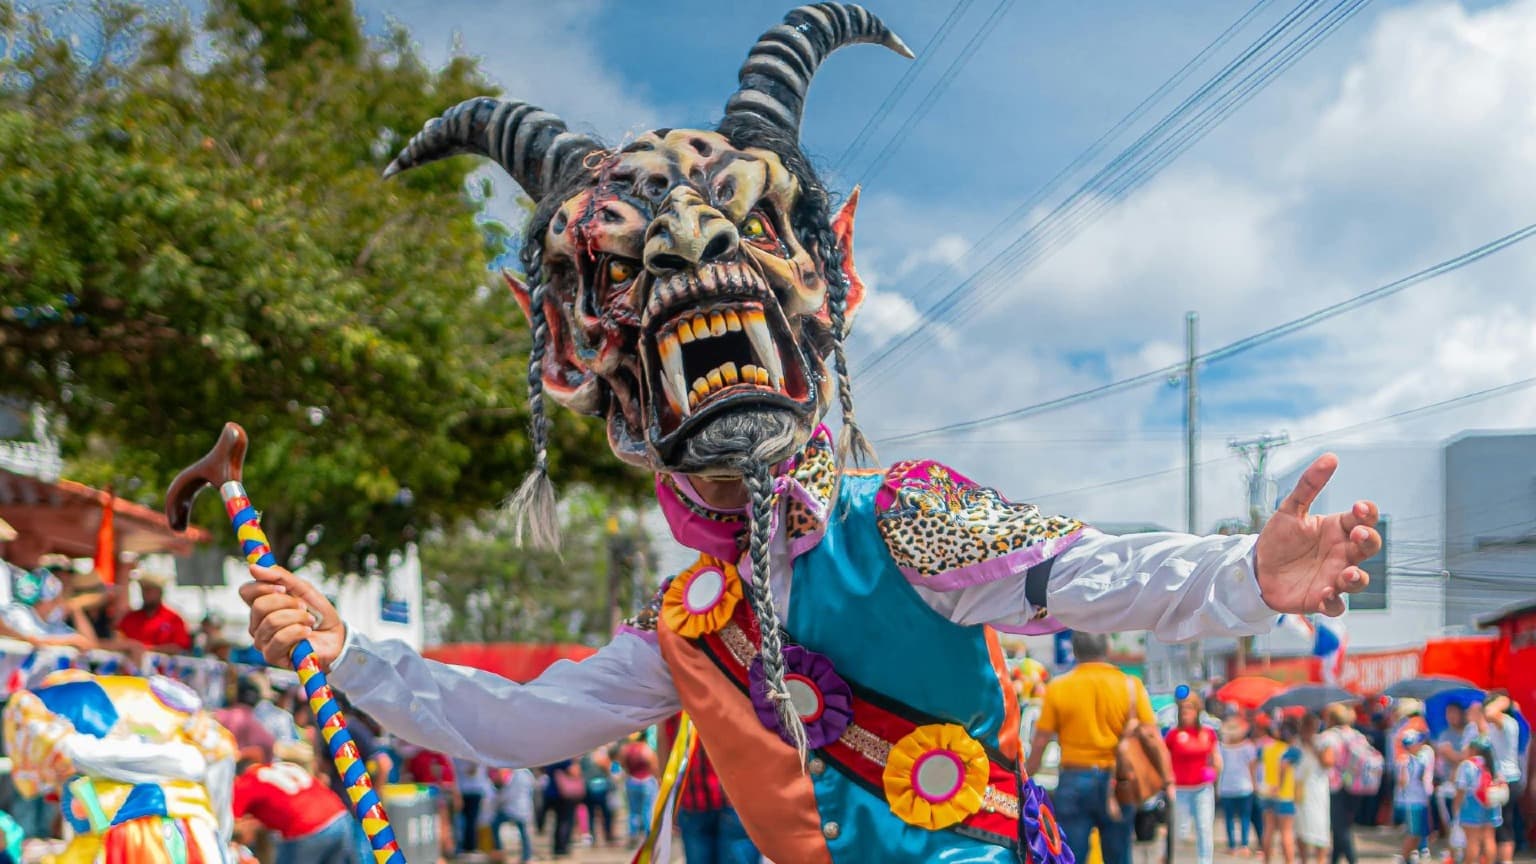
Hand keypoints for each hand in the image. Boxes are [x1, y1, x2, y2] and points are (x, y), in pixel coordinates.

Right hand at [238, 565, 344, 670]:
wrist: (335, 637)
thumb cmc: (317, 614)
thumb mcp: (304, 590)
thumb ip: (280, 577)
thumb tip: (253, 567)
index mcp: (261, 606)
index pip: (246, 591)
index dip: (262, 586)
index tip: (283, 587)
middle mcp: (257, 624)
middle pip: (259, 606)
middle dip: (287, 602)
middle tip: (303, 606)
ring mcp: (262, 641)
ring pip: (271, 621)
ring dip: (297, 617)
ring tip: (309, 620)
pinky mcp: (272, 656)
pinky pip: (280, 638)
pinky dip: (299, 631)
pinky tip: (307, 633)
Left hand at [1255, 454, 1380, 615]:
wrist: (1256, 568)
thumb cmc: (1279, 539)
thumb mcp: (1290, 509)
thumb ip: (1309, 485)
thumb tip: (1331, 457)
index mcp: (1337, 530)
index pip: (1363, 520)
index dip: (1367, 514)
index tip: (1358, 509)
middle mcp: (1341, 553)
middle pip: (1369, 547)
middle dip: (1369, 541)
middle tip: (1357, 534)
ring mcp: (1334, 577)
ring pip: (1358, 579)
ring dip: (1357, 577)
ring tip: (1348, 573)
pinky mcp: (1321, 599)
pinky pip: (1336, 606)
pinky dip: (1334, 603)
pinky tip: (1324, 596)